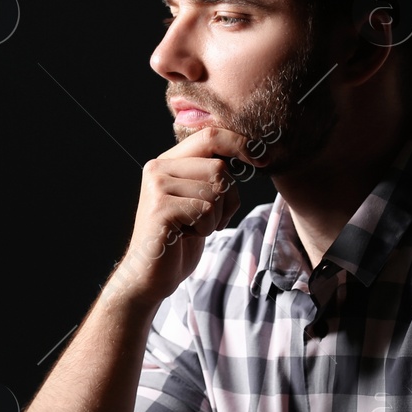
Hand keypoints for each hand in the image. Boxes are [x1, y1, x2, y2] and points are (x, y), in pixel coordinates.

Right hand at [106, 127, 264, 306]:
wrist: (149, 275)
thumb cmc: (180, 238)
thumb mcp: (200, 199)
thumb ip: (214, 175)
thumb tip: (254, 153)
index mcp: (168, 161)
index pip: (210, 136)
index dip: (239, 144)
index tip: (262, 159)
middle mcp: (158, 168)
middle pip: (219, 168)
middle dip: (226, 199)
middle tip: (207, 219)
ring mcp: (157, 187)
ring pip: (215, 191)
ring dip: (215, 218)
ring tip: (192, 228)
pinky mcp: (160, 208)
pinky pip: (206, 211)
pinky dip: (206, 229)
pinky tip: (185, 236)